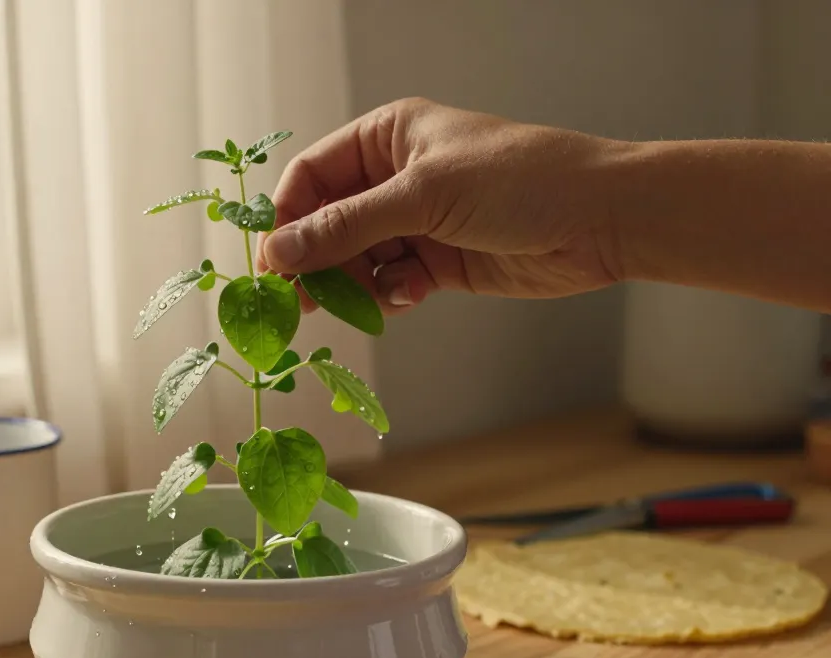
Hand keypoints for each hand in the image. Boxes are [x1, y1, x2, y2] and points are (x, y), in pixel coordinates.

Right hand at [258, 98, 626, 314]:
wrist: (601, 220)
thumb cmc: (521, 180)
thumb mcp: (424, 196)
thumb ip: (346, 227)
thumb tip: (280, 252)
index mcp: (388, 137)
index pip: (312, 176)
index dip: (288, 218)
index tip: (272, 263)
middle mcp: (397, 177)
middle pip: (328, 223)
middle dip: (316, 260)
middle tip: (302, 300)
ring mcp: (418, 222)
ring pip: (356, 259)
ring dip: (354, 284)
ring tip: (362, 303)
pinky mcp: (439, 262)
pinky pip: (390, 283)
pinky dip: (390, 295)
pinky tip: (411, 295)